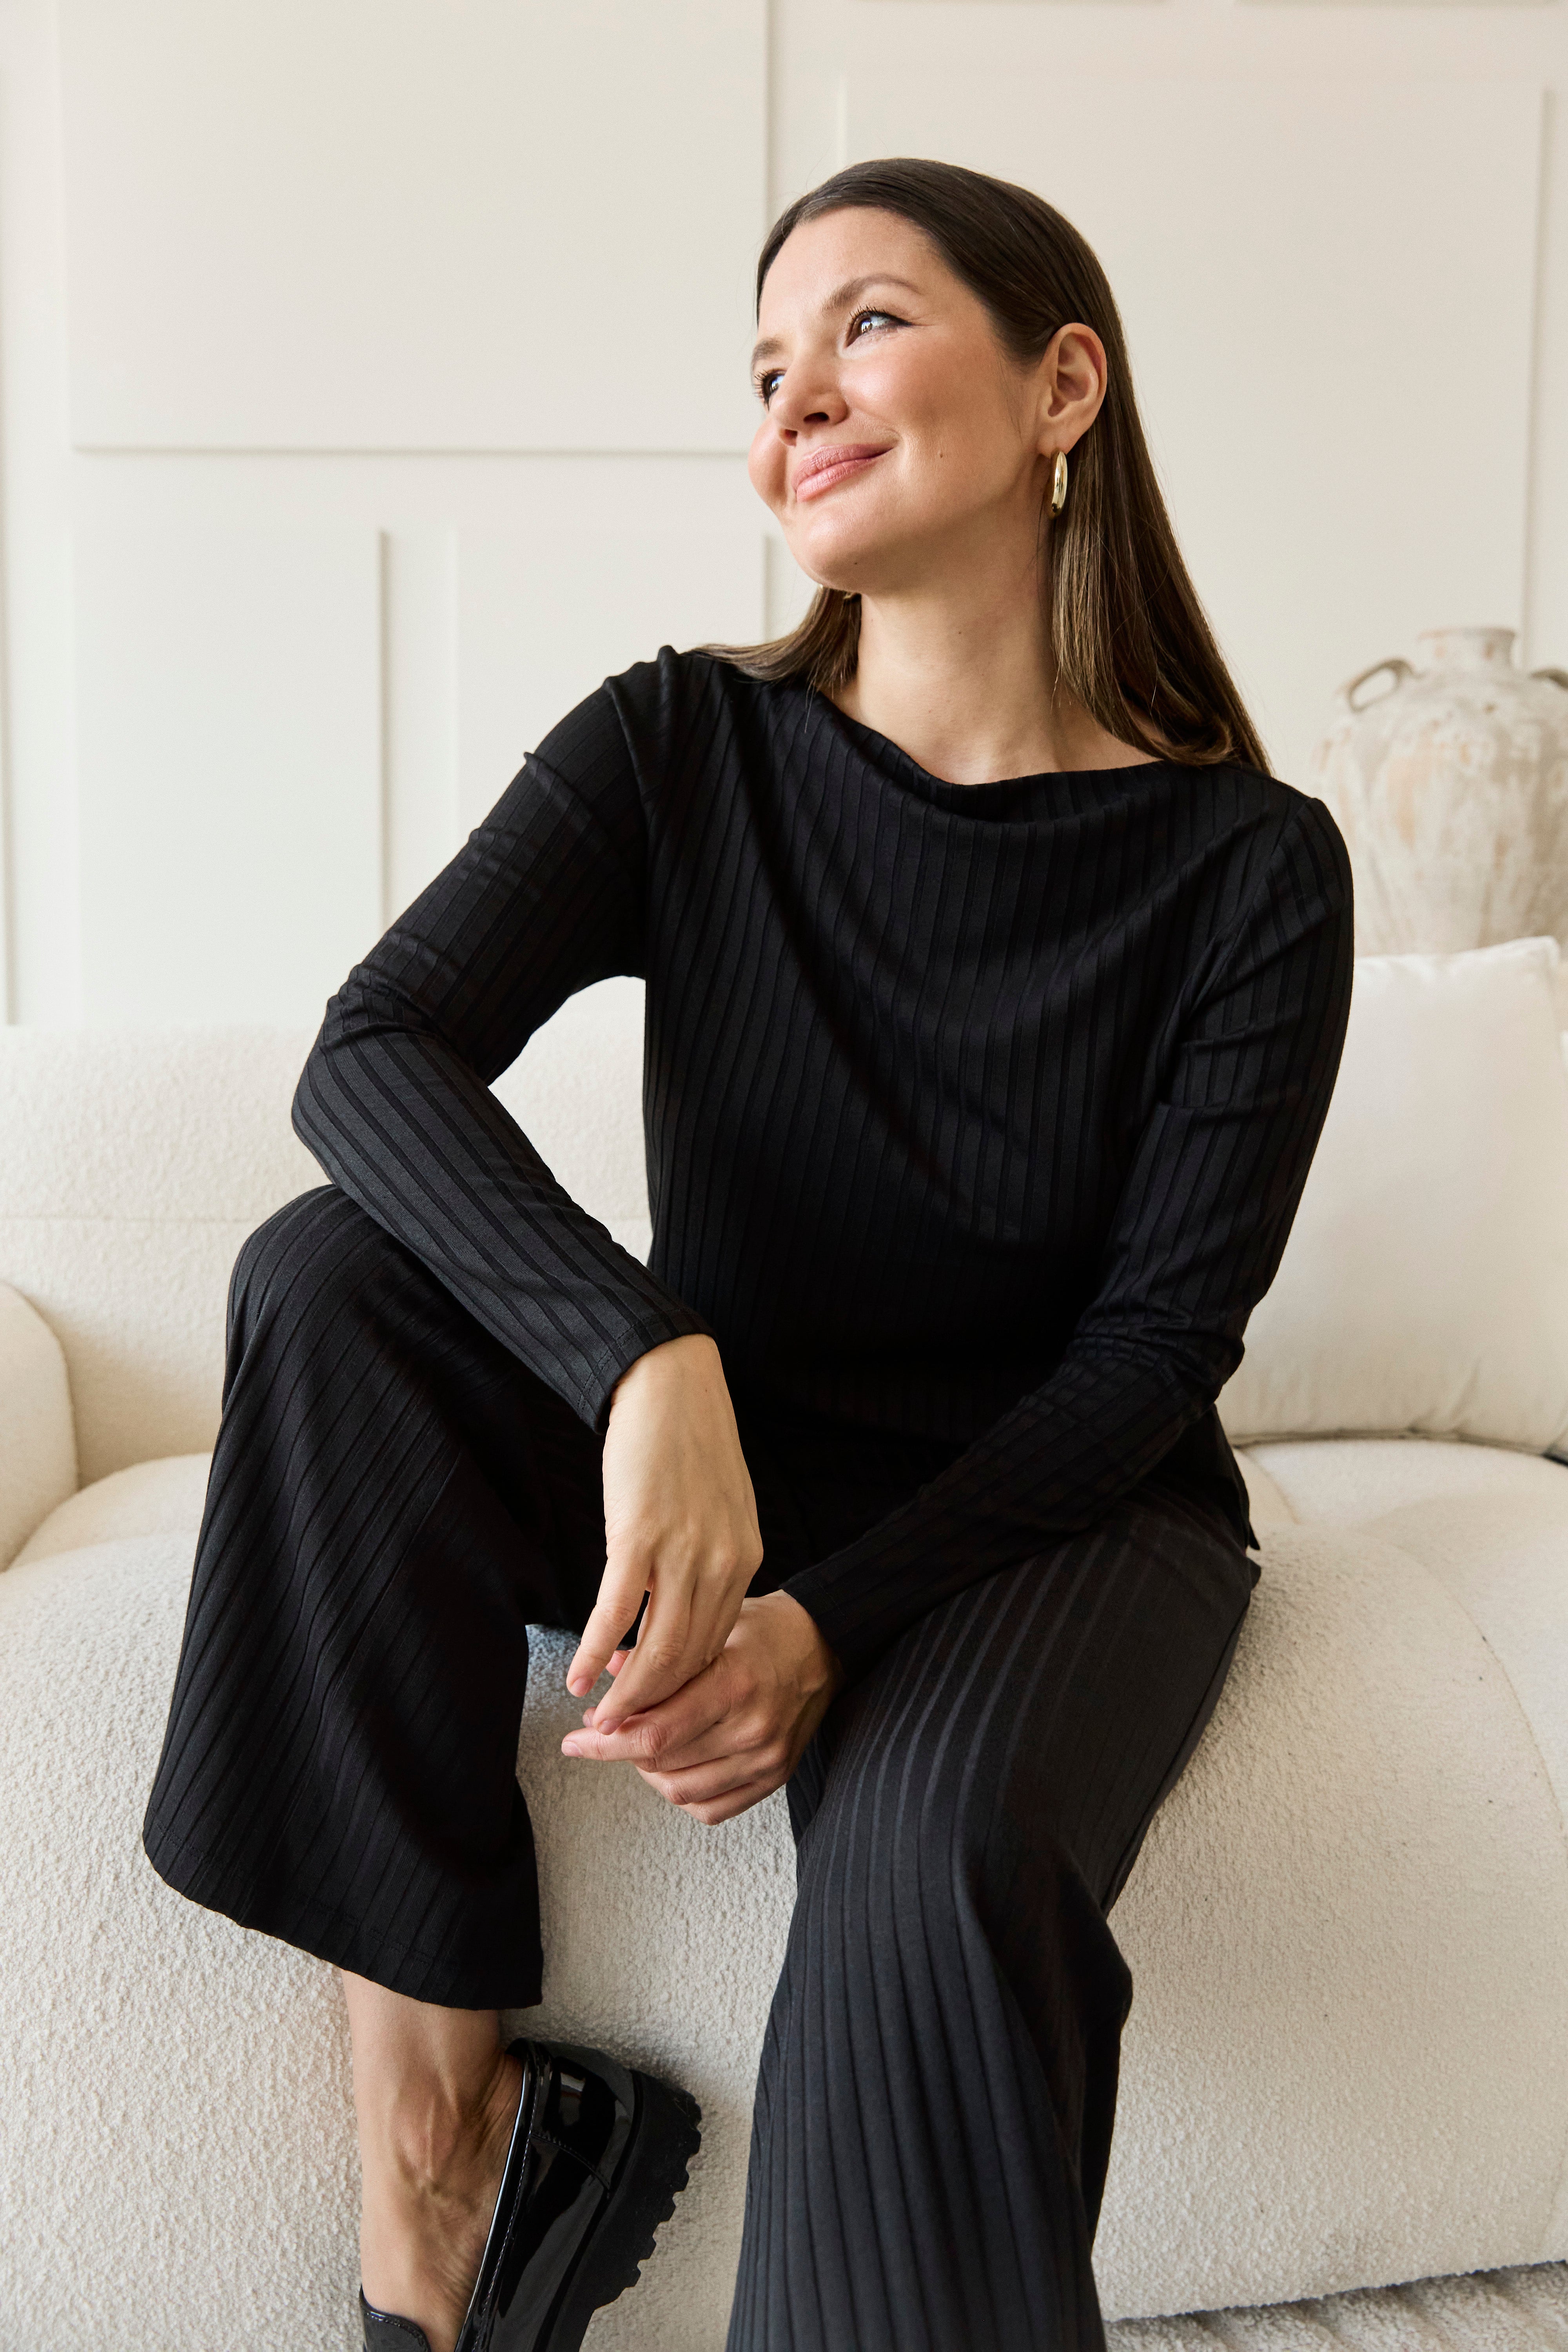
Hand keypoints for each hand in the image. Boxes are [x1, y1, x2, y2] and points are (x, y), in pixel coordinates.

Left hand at [560, 1590, 842, 1825]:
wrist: (823, 1648)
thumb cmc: (763, 1632)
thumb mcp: (711, 1627)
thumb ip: (657, 1653)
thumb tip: (606, 1671)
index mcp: (734, 1683)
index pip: (654, 1731)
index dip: (605, 1740)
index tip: (576, 1738)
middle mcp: (752, 1727)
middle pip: (661, 1762)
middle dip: (619, 1750)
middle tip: (602, 1732)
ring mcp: (765, 1758)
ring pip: (680, 1791)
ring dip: (647, 1772)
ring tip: (637, 1745)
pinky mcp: (774, 1777)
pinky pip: (710, 1809)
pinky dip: (681, 1793)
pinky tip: (671, 1766)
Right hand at [568, 1333, 762, 1730]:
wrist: (669, 1382)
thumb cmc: (686, 1443)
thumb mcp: (718, 1509)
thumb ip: (708, 1560)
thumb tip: (681, 1609)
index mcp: (744, 1558)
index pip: (718, 1646)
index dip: (684, 1689)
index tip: (658, 1715)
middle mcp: (721, 1563)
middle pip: (691, 1659)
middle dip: (657, 1707)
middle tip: (624, 1738)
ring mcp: (681, 1551)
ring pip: (658, 1647)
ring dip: (626, 1693)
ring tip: (599, 1720)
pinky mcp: (638, 1535)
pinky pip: (617, 1612)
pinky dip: (595, 1651)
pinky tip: (575, 1674)